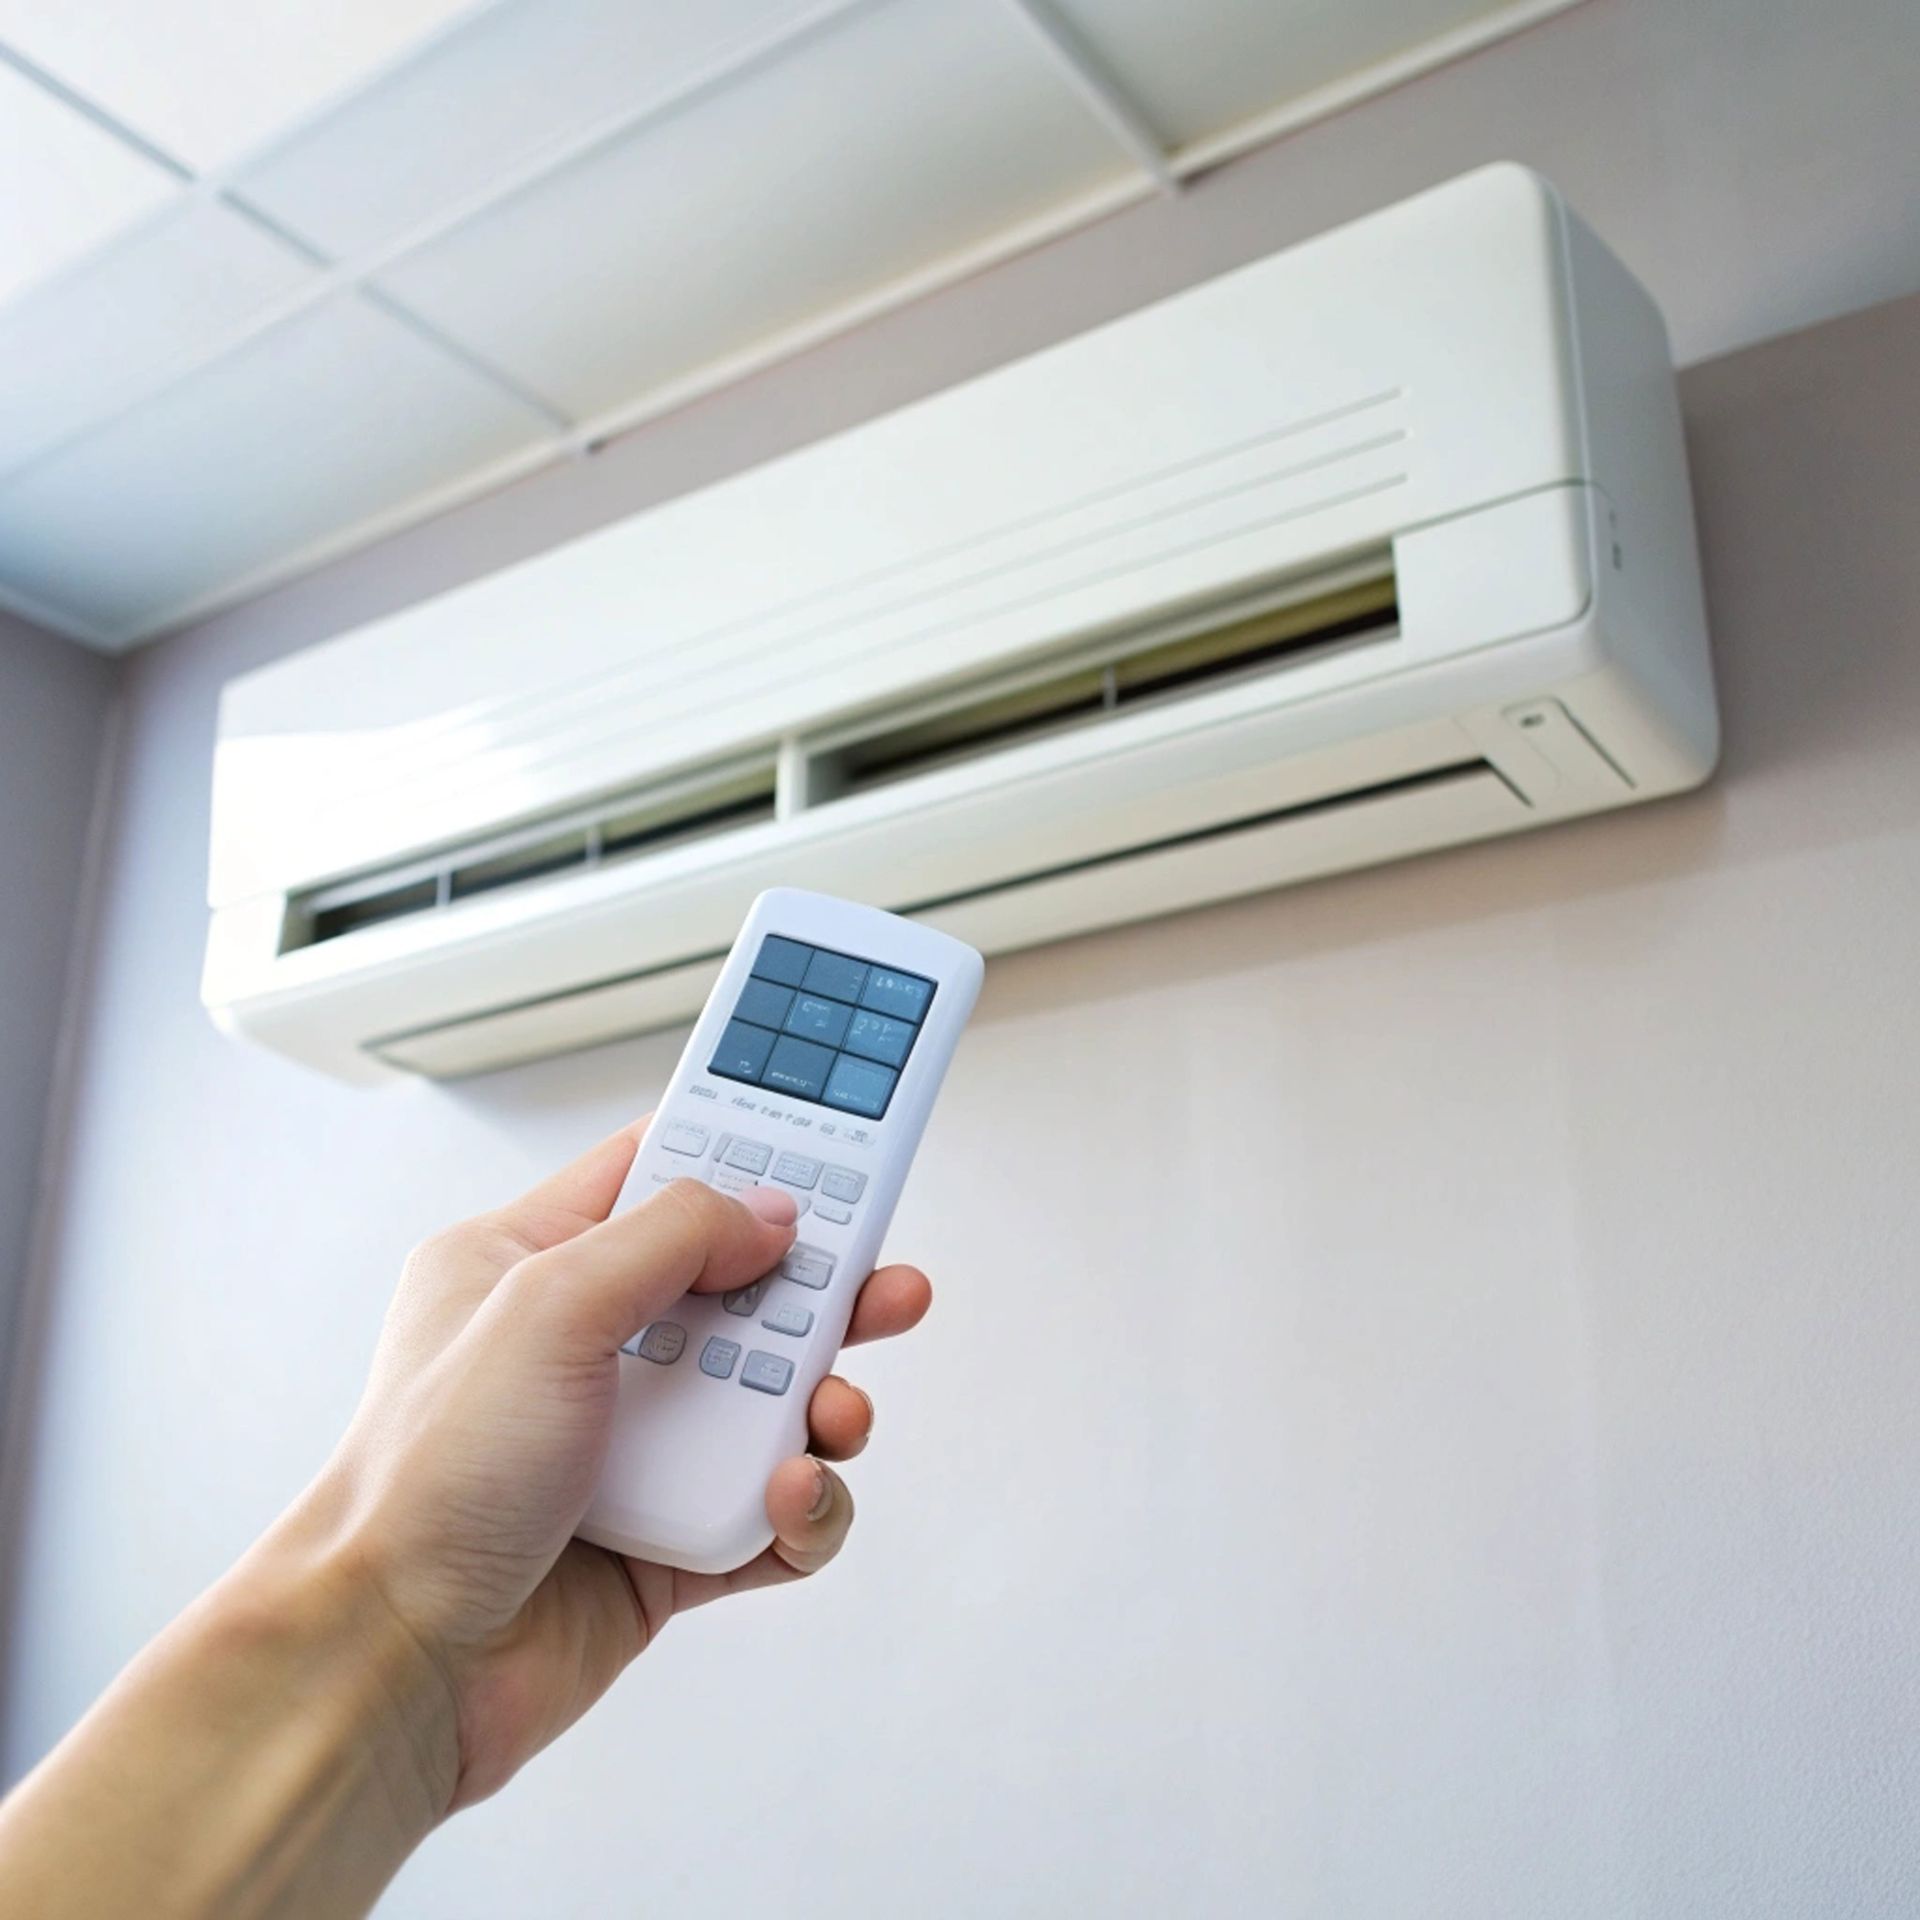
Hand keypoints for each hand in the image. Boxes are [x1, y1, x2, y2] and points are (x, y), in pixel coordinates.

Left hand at [269, 1117, 930, 1810]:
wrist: (396, 1664)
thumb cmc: (425, 1482)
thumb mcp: (546, 1304)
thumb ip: (672, 1236)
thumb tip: (769, 1214)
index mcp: (533, 1266)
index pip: (655, 1176)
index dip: (742, 1159)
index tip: (827, 1154)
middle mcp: (589, 1350)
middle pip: (741, 1292)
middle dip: (823, 1292)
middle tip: (883, 1290)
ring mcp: (633, 1448)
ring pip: (772, 1402)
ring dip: (823, 1406)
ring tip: (833, 1415)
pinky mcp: (670, 1540)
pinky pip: (774, 1511)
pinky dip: (804, 1508)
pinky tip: (789, 1501)